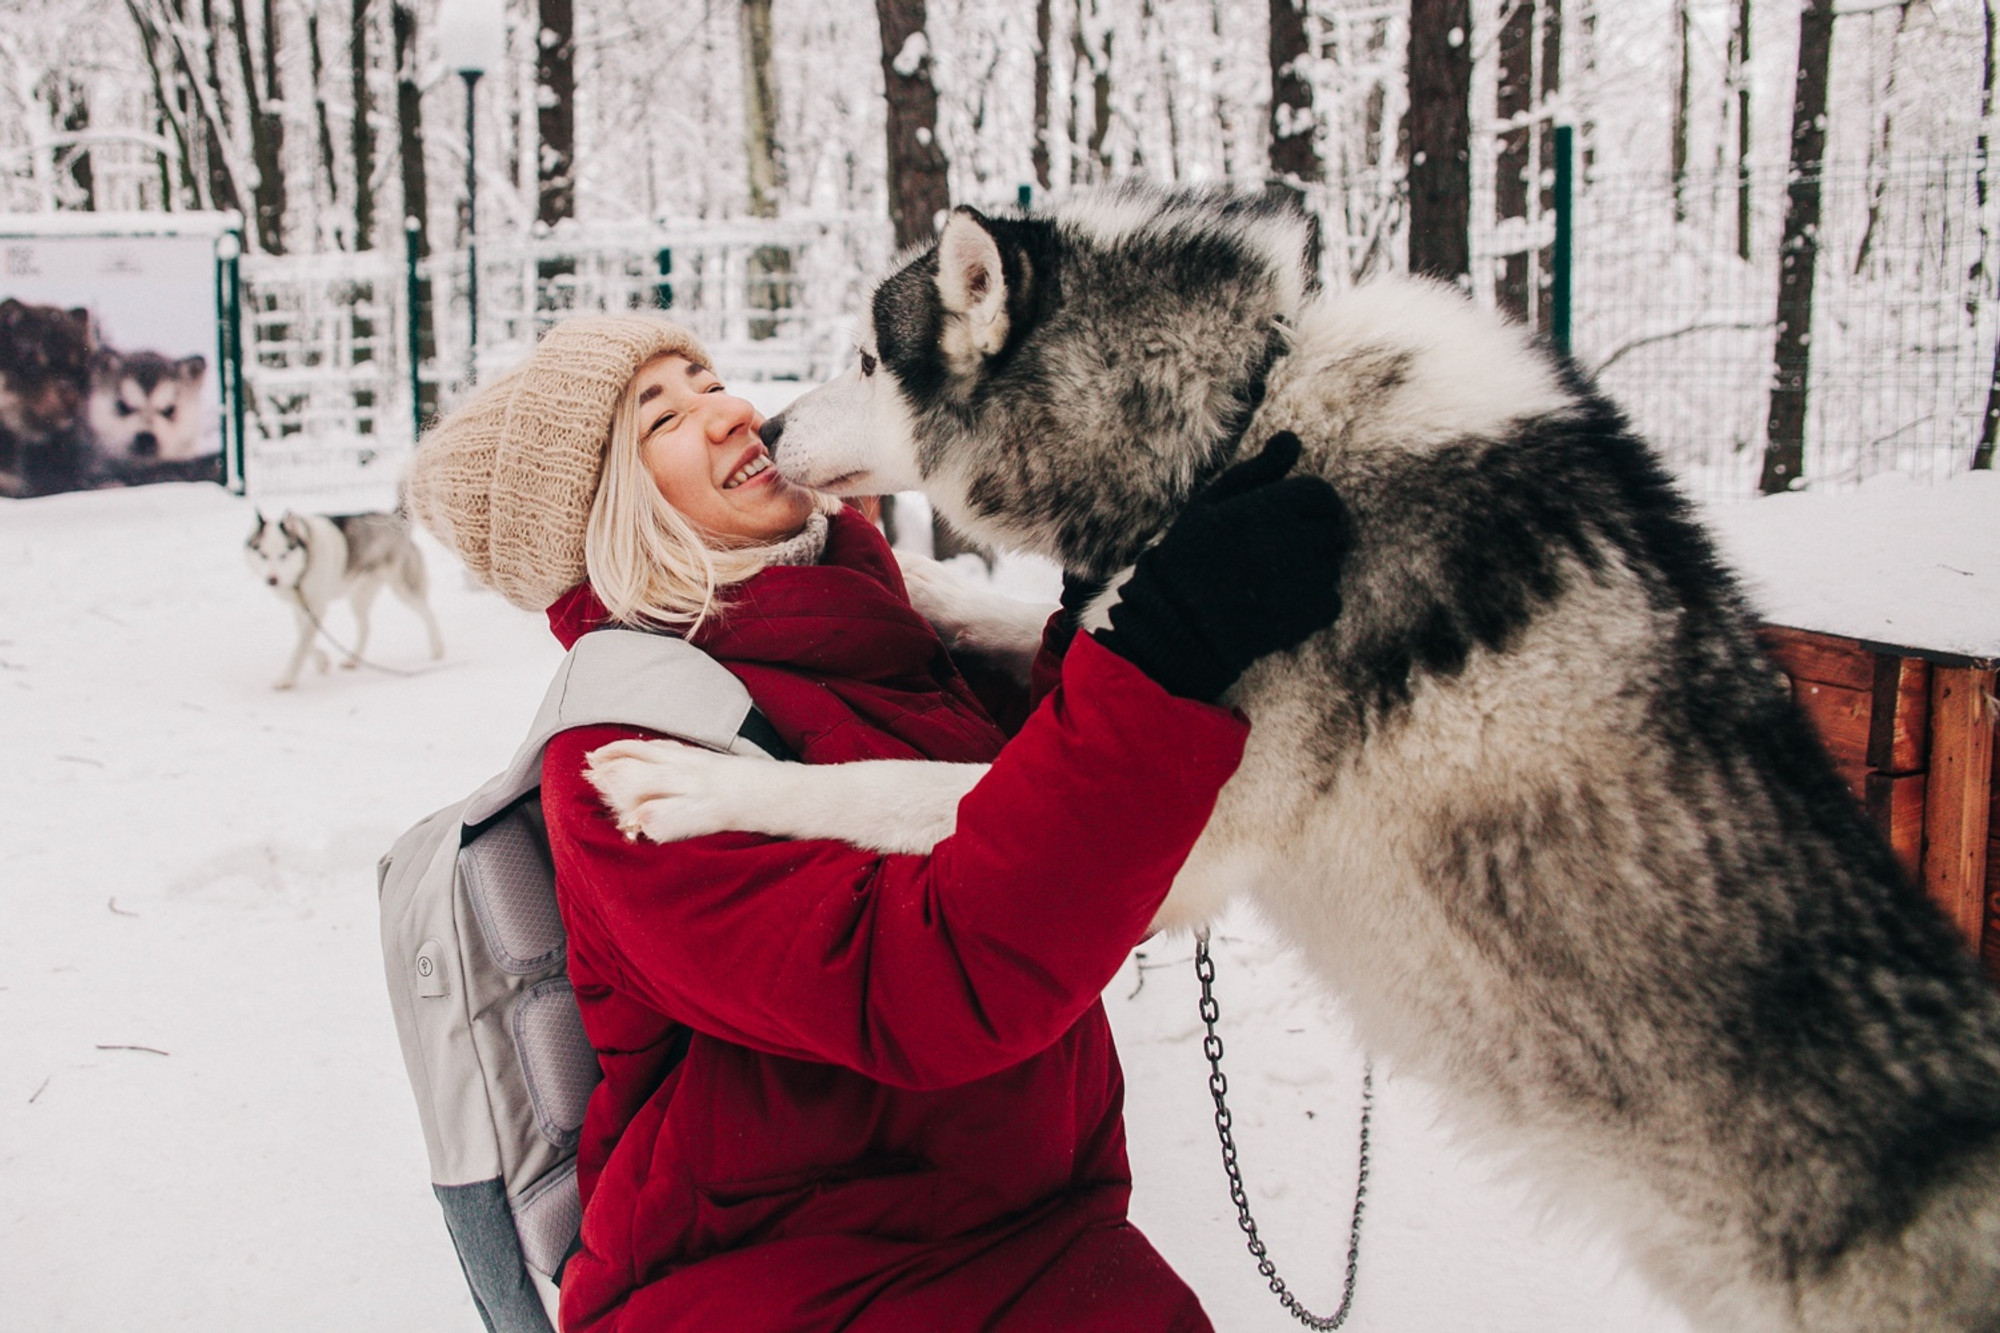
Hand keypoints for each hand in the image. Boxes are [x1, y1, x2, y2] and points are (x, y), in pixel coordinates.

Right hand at [1096, 432, 1351, 700]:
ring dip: (1310, 570)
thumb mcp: (1212, 503)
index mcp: (1266, 508)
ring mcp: (1302, 580)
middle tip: (1270, 555)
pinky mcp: (1309, 615)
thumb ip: (1257, 470)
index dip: (1309, 505)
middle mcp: (1289, 541)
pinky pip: (1331, 599)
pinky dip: (1312, 603)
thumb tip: (1293, 439)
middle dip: (1309, 537)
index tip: (1288, 519)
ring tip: (1268, 582)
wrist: (1178, 626)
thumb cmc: (1191, 556)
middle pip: (1331, 529)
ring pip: (1331, 565)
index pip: (1322, 494)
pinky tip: (1277, 605)